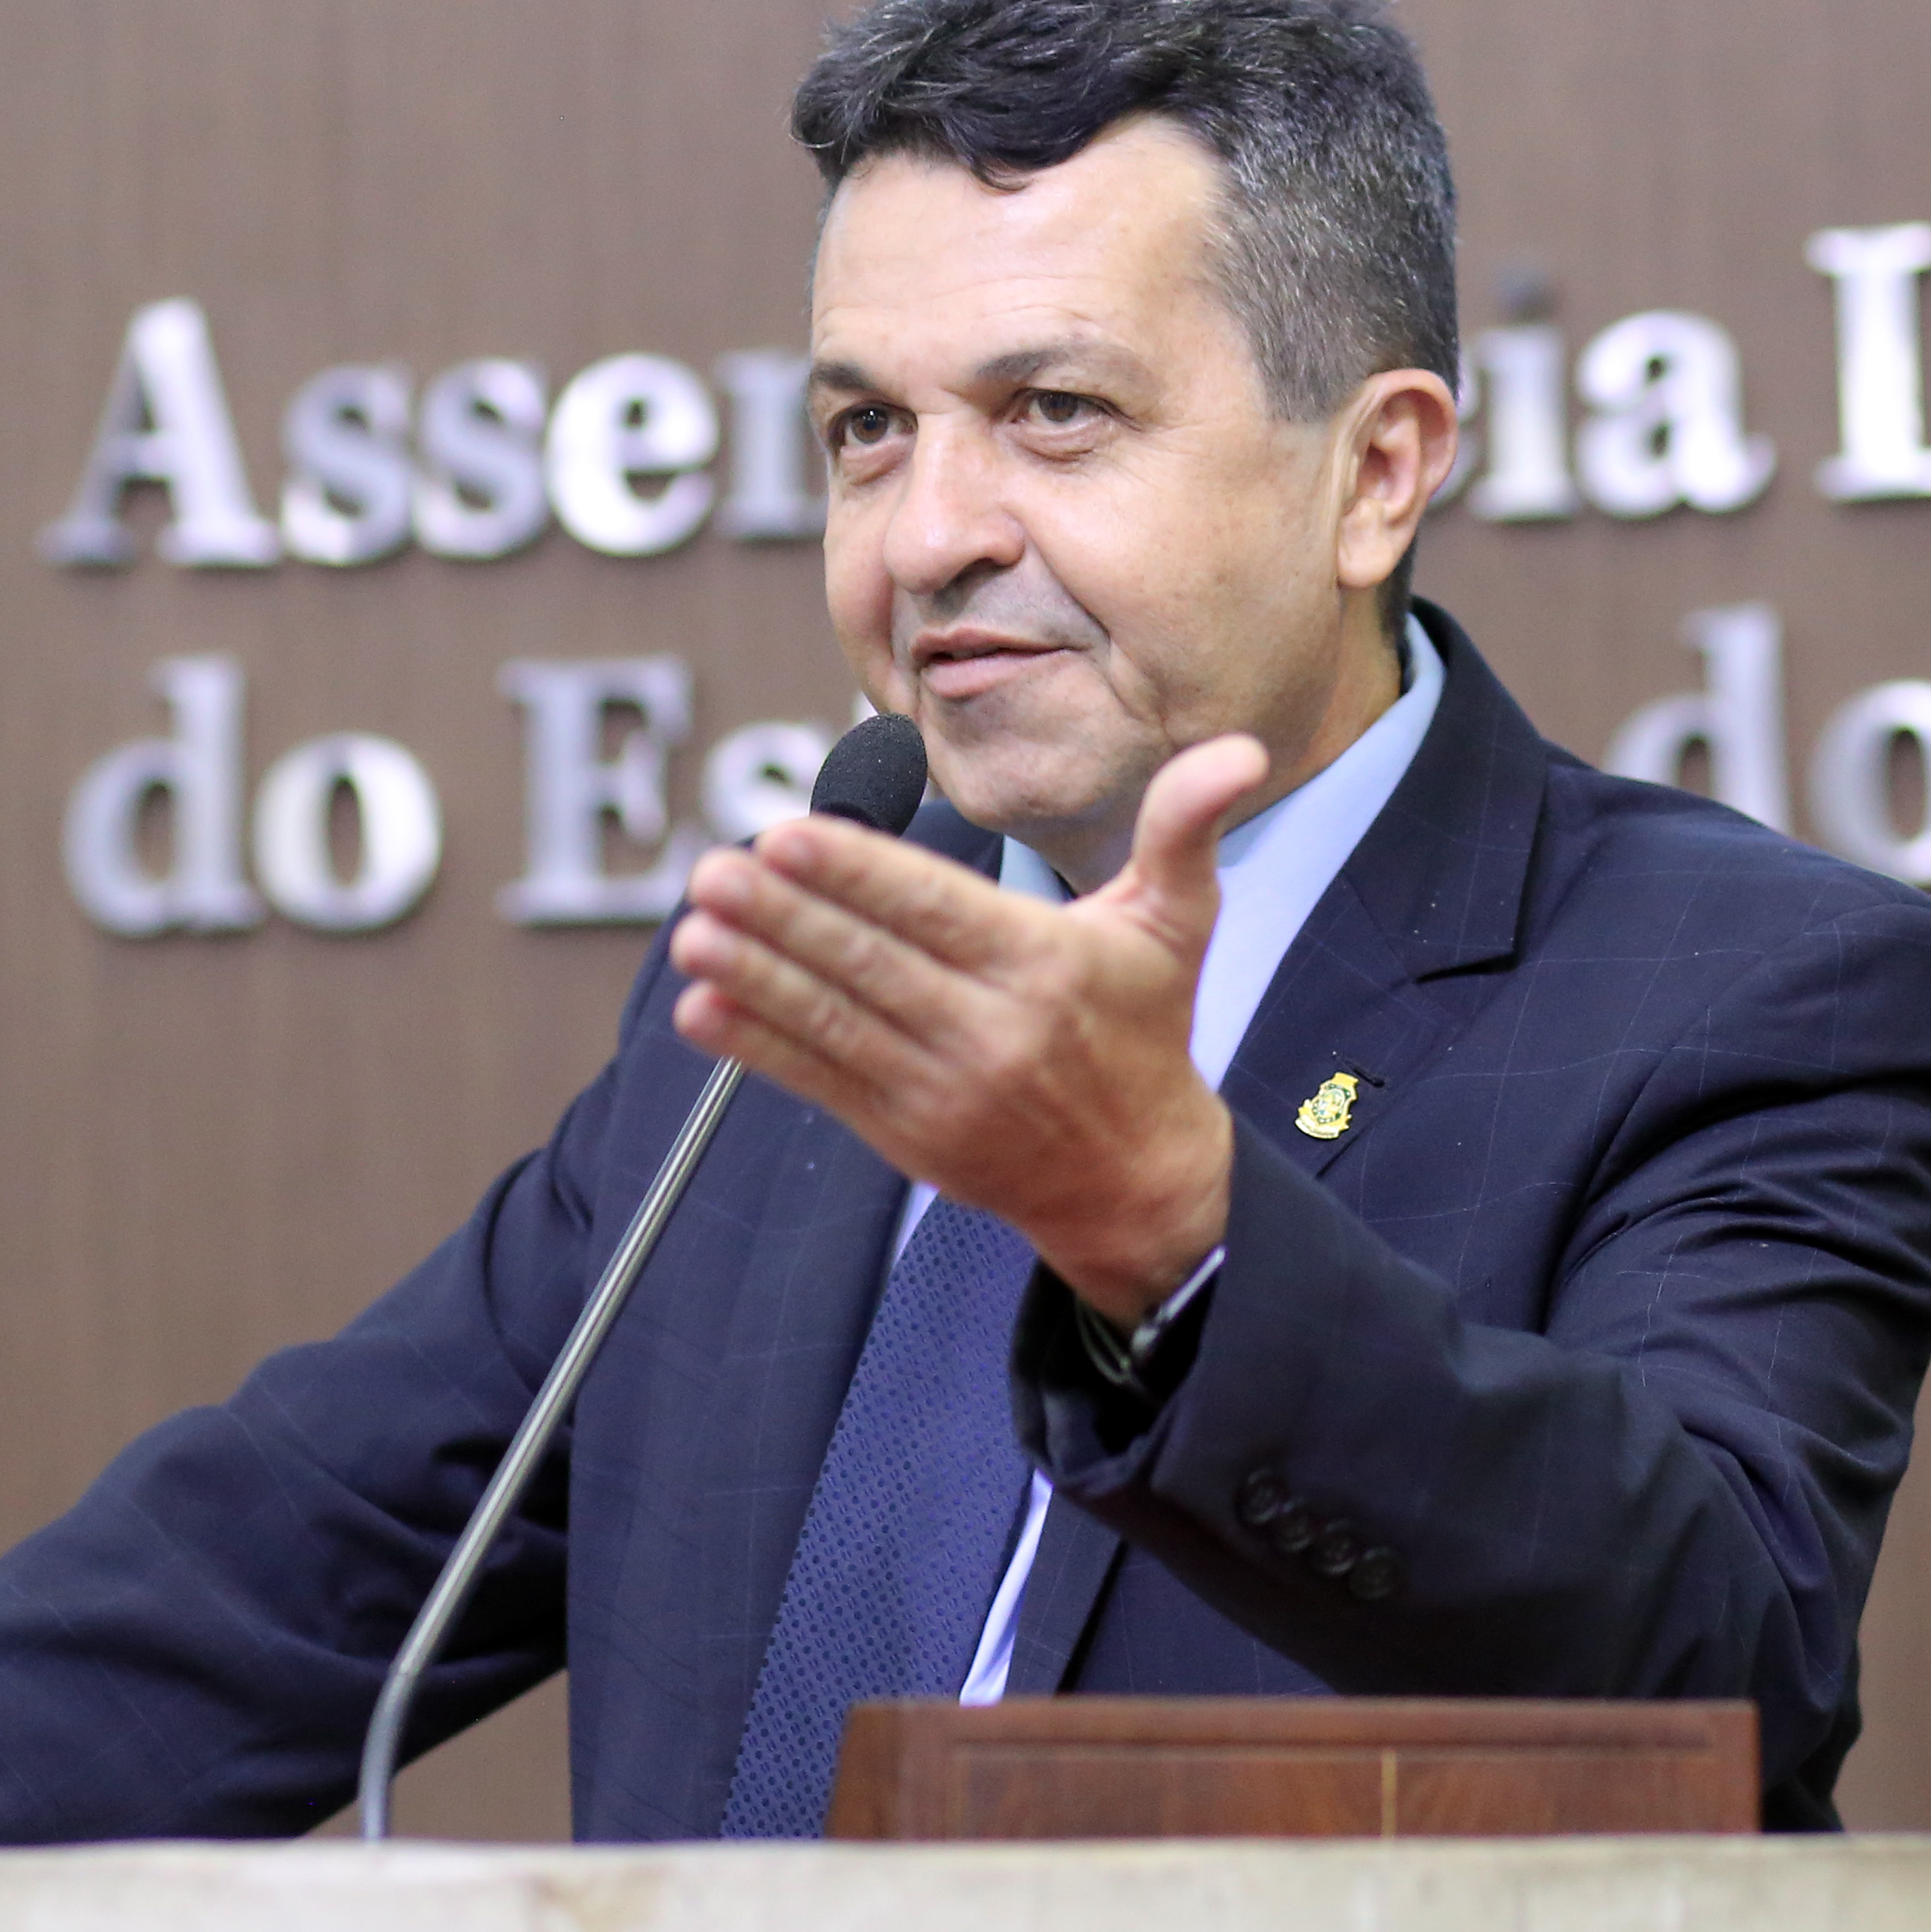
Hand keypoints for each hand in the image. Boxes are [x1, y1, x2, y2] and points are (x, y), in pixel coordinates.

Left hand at [665, 734, 1269, 1326]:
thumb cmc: (1146, 1032)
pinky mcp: (907, 1136)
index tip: (788, 836)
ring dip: (756, 978)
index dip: (858, 874)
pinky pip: (821, 1084)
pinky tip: (701, 1012)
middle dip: (784, 918)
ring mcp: (944, 1089)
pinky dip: (757, 1049)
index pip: (936, 910)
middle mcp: (993, 1031)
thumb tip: (1239, 751)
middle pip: (872, 963)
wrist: (1137, 1180)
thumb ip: (1185, 831)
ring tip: (690, 934)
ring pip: (835, 1023)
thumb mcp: (1178, 924)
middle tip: (713, 870)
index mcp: (1048, 965)